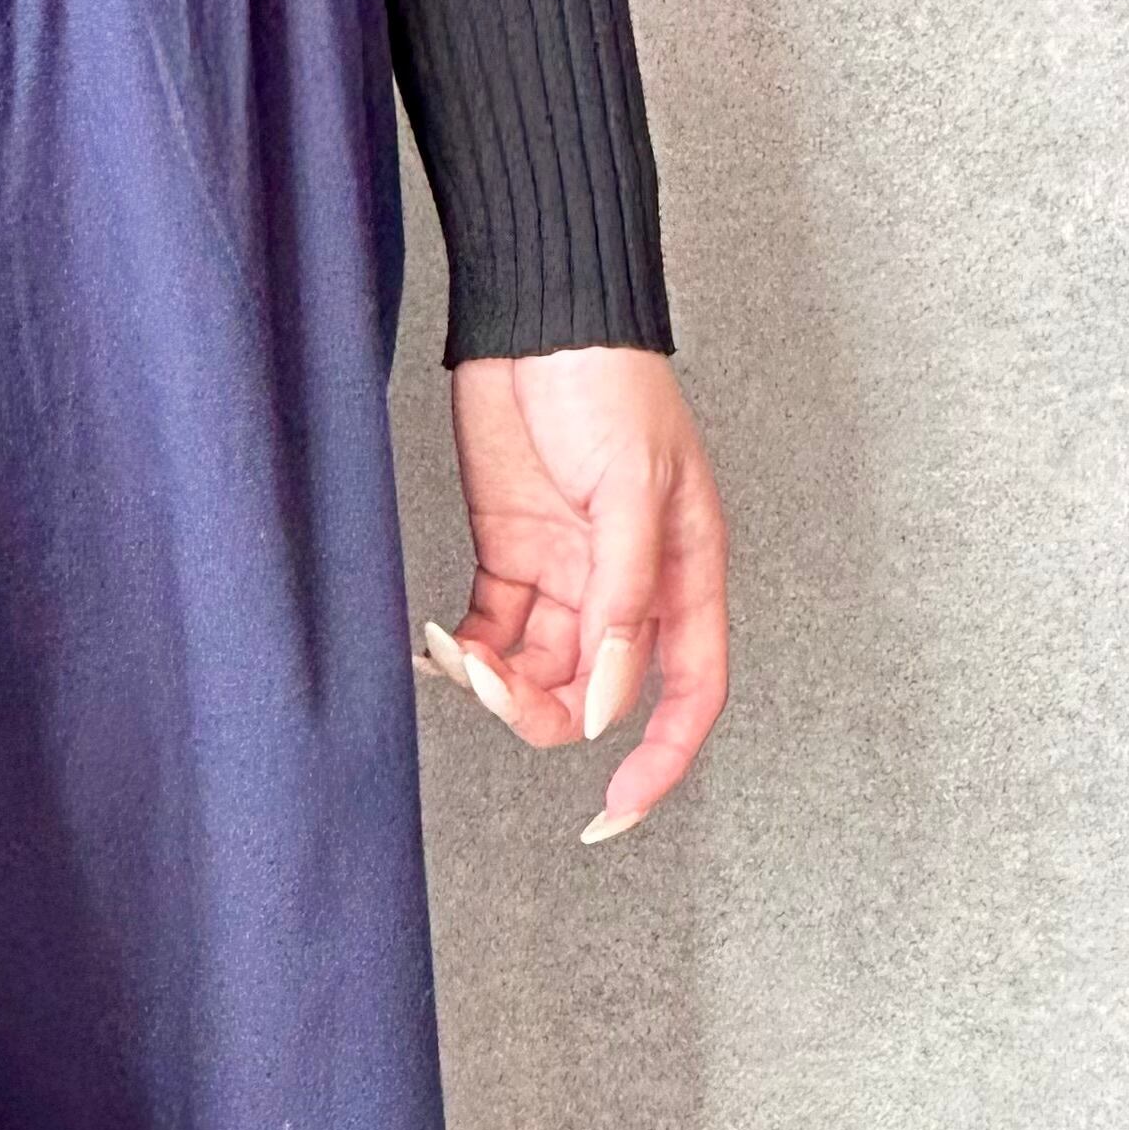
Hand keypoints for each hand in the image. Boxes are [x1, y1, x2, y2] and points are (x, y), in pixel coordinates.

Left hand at [420, 347, 728, 842]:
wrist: (540, 317)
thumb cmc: (609, 382)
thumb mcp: (631, 490)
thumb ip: (623, 601)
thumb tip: (608, 705)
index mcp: (684, 574)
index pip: (688, 693)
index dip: (660, 760)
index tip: (614, 811)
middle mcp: (630, 587)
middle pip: (594, 694)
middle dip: (544, 710)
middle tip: (493, 685)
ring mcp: (568, 574)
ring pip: (537, 671)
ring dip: (497, 682)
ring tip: (460, 652)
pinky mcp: (510, 554)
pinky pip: (493, 633)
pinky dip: (466, 652)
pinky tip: (440, 644)